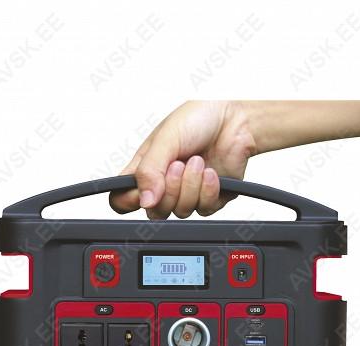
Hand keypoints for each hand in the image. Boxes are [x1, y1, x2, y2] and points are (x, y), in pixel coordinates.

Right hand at [109, 101, 256, 218]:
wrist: (235, 122)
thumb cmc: (199, 120)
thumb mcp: (167, 138)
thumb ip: (150, 170)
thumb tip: (144, 201)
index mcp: (145, 168)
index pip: (123, 199)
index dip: (129, 201)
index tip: (142, 189)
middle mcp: (164, 185)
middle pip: (155, 211)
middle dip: (169, 189)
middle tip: (178, 164)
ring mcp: (187, 194)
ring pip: (180, 211)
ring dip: (191, 185)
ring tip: (198, 161)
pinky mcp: (209, 199)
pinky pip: (203, 209)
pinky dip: (208, 189)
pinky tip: (212, 172)